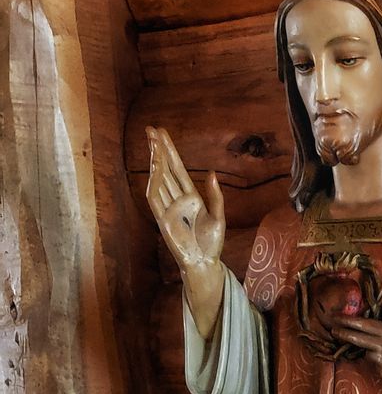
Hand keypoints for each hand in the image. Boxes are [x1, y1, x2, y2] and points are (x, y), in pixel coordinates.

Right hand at [146, 126, 225, 269]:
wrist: (205, 263)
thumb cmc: (211, 243)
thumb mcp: (218, 217)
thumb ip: (216, 196)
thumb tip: (211, 173)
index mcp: (191, 197)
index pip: (177, 169)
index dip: (170, 151)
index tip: (161, 134)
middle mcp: (177, 200)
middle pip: (165, 170)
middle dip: (158, 150)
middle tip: (151, 130)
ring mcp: (168, 209)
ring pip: (158, 180)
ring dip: (155, 162)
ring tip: (152, 143)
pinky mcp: (162, 220)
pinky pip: (155, 198)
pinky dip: (154, 183)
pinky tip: (155, 169)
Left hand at [332, 312, 381, 393]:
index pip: (364, 325)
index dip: (349, 320)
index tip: (337, 317)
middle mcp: (380, 347)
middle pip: (356, 338)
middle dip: (343, 333)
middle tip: (333, 329)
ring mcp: (379, 362)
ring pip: (366, 352)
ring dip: (364, 347)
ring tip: (368, 345)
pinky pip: (375, 363)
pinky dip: (376, 358)